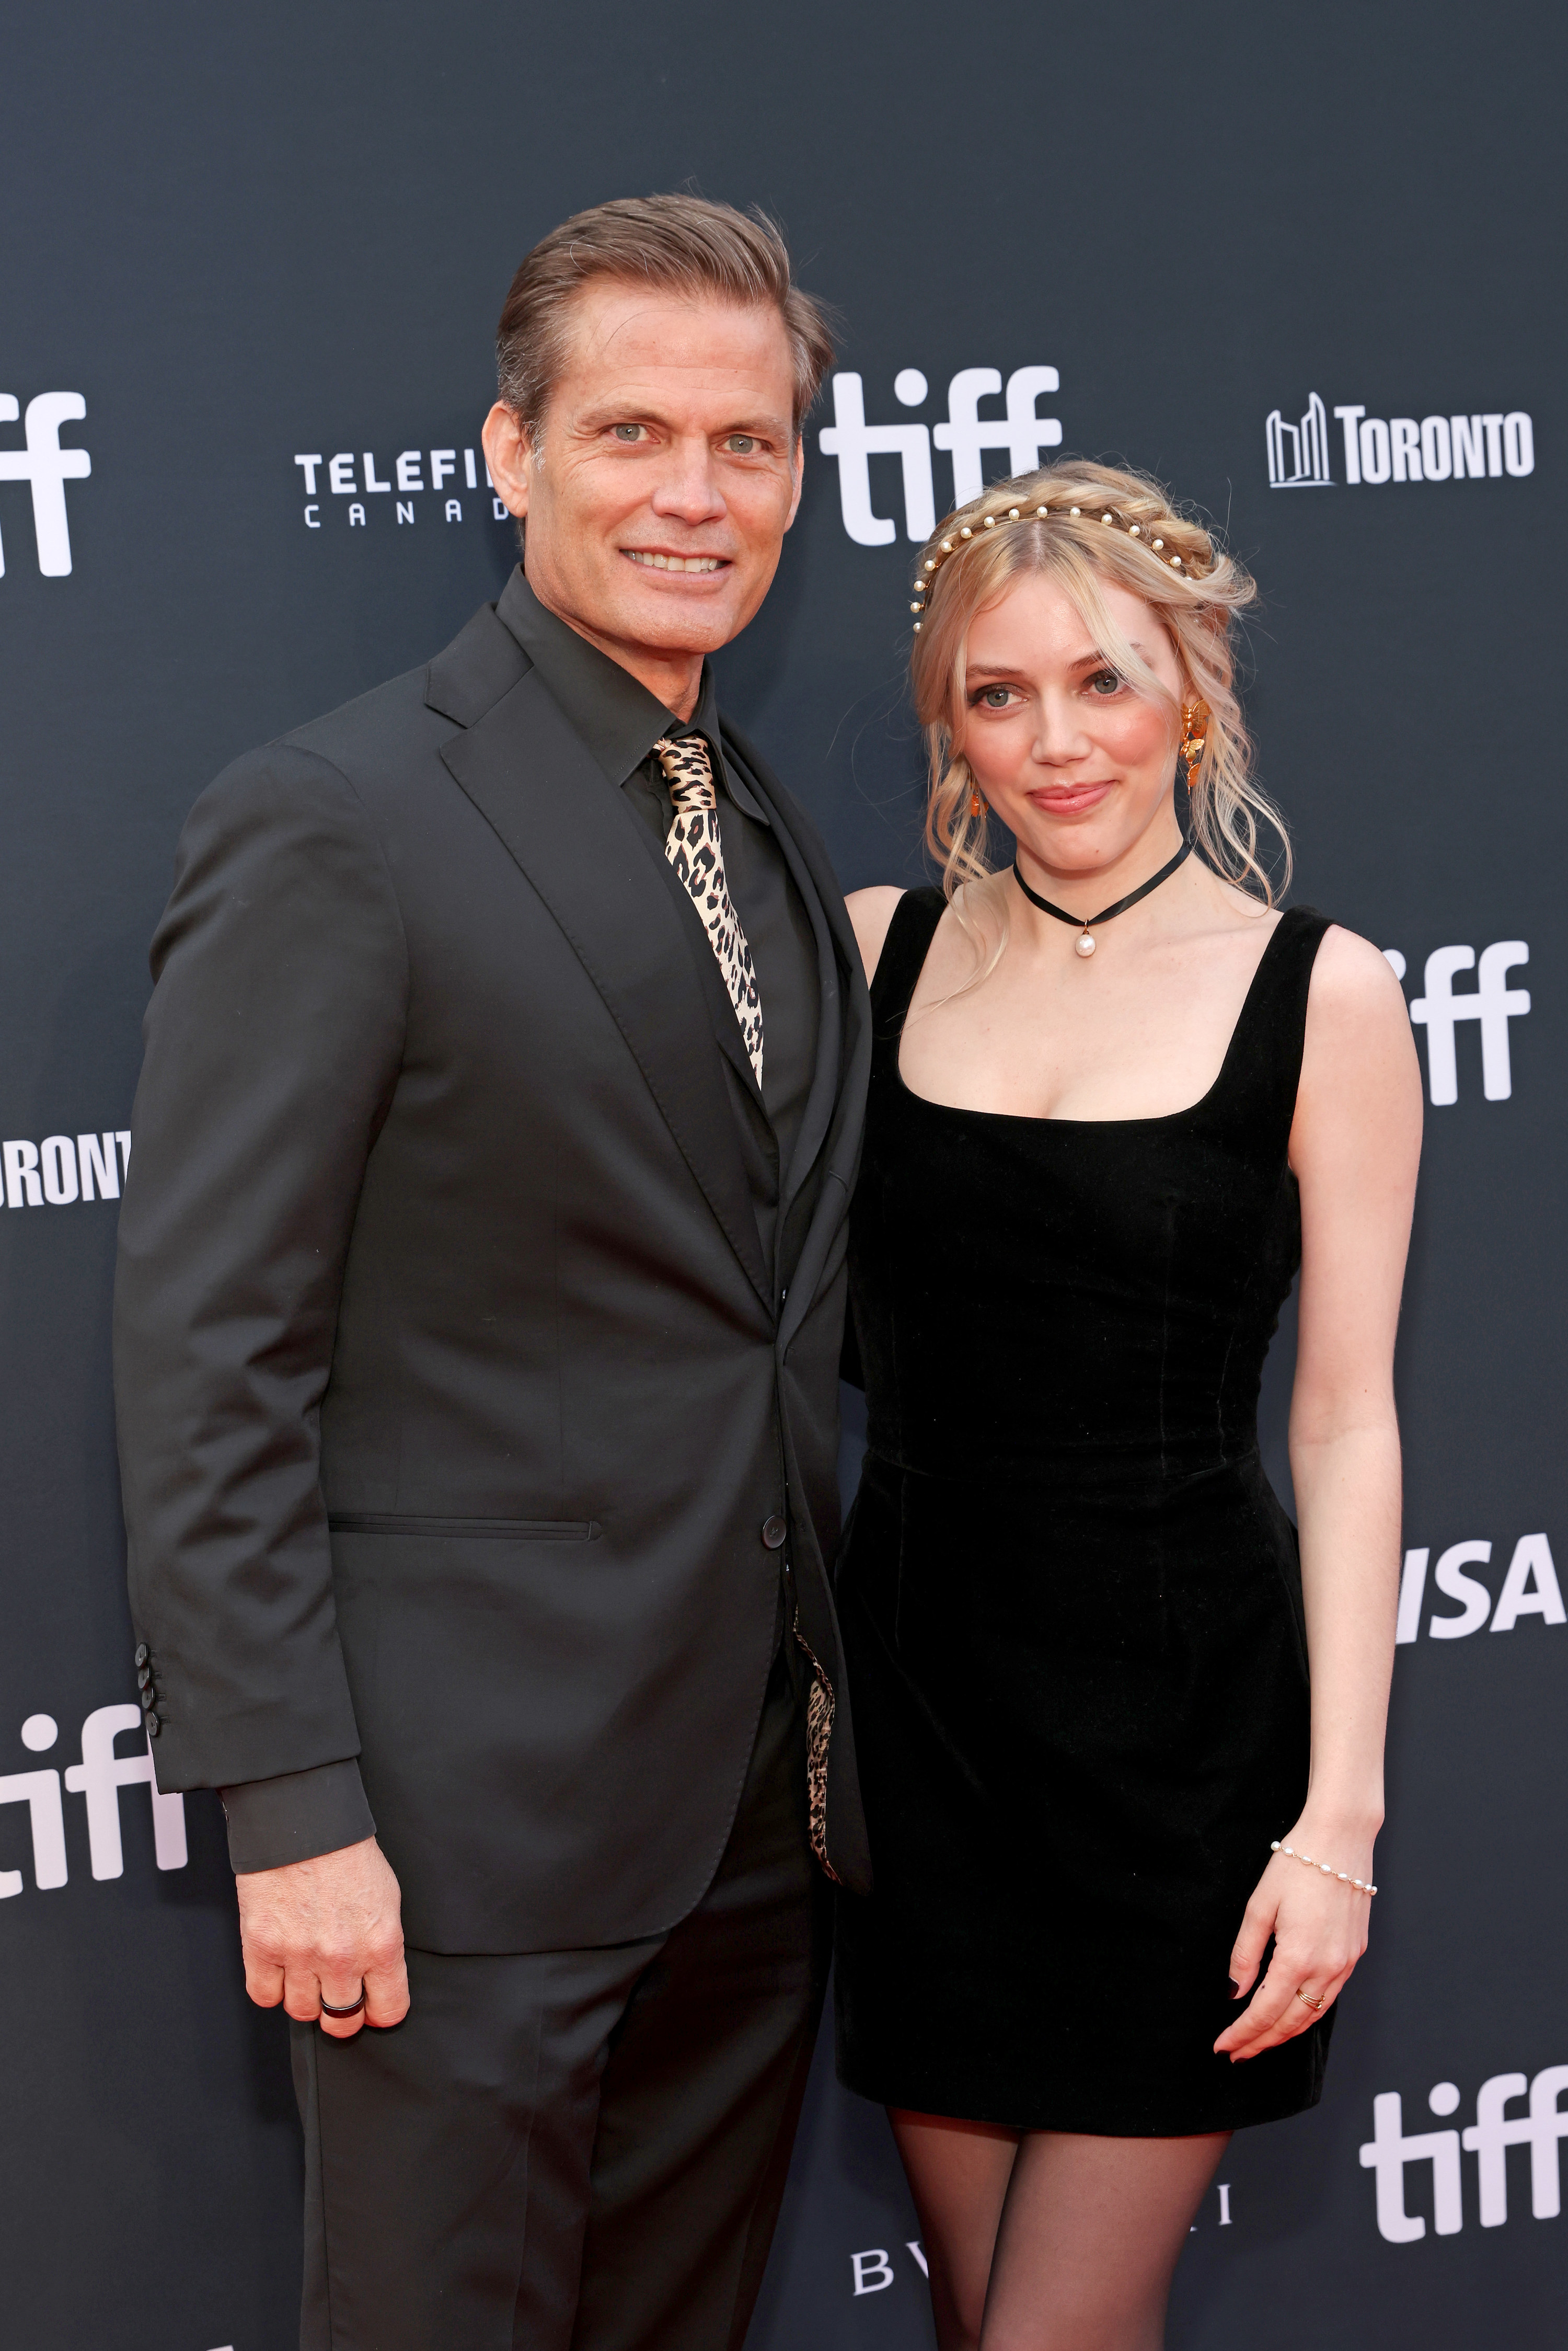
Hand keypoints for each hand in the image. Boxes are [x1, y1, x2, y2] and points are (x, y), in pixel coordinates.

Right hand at [235, 1834, 408, 2039]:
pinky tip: (280, 1969)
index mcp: (381, 1943)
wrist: (304, 1823)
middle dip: (341, 2013)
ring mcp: (299, 1956)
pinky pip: (264, 1995)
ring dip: (305, 1999)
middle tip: (337, 1997)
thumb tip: (378, 1977)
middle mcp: (342, 1957)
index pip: (388, 2009)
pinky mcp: (262, 1948)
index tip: (373, 2007)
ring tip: (307, 1974)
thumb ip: (381, 1944)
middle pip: (342, 2020)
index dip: (380, 2012)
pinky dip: (271, 1987)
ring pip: (302, 2012)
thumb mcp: (386, 1898)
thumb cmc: (346, 1854)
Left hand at [1214, 1830, 1371, 2061]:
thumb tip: (1234, 1991)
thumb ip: (1245, 1953)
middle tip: (1238, 2053)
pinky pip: (1330, 1995)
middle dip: (1263, 2041)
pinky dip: (1309, 2012)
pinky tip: (1292, 2013)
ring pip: (1314, 2014)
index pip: (1265, 2011)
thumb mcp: (1259, 1907)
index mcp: (1298, 1958)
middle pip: (1292, 2022)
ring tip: (1261, 2041)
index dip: (1243, 2033)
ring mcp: (1346, 1963)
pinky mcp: (1355, 1953)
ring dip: (1286, 2032)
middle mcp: (1328, 1968)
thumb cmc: (1296, 1865)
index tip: (1224, 2047)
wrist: (1340, 1839)